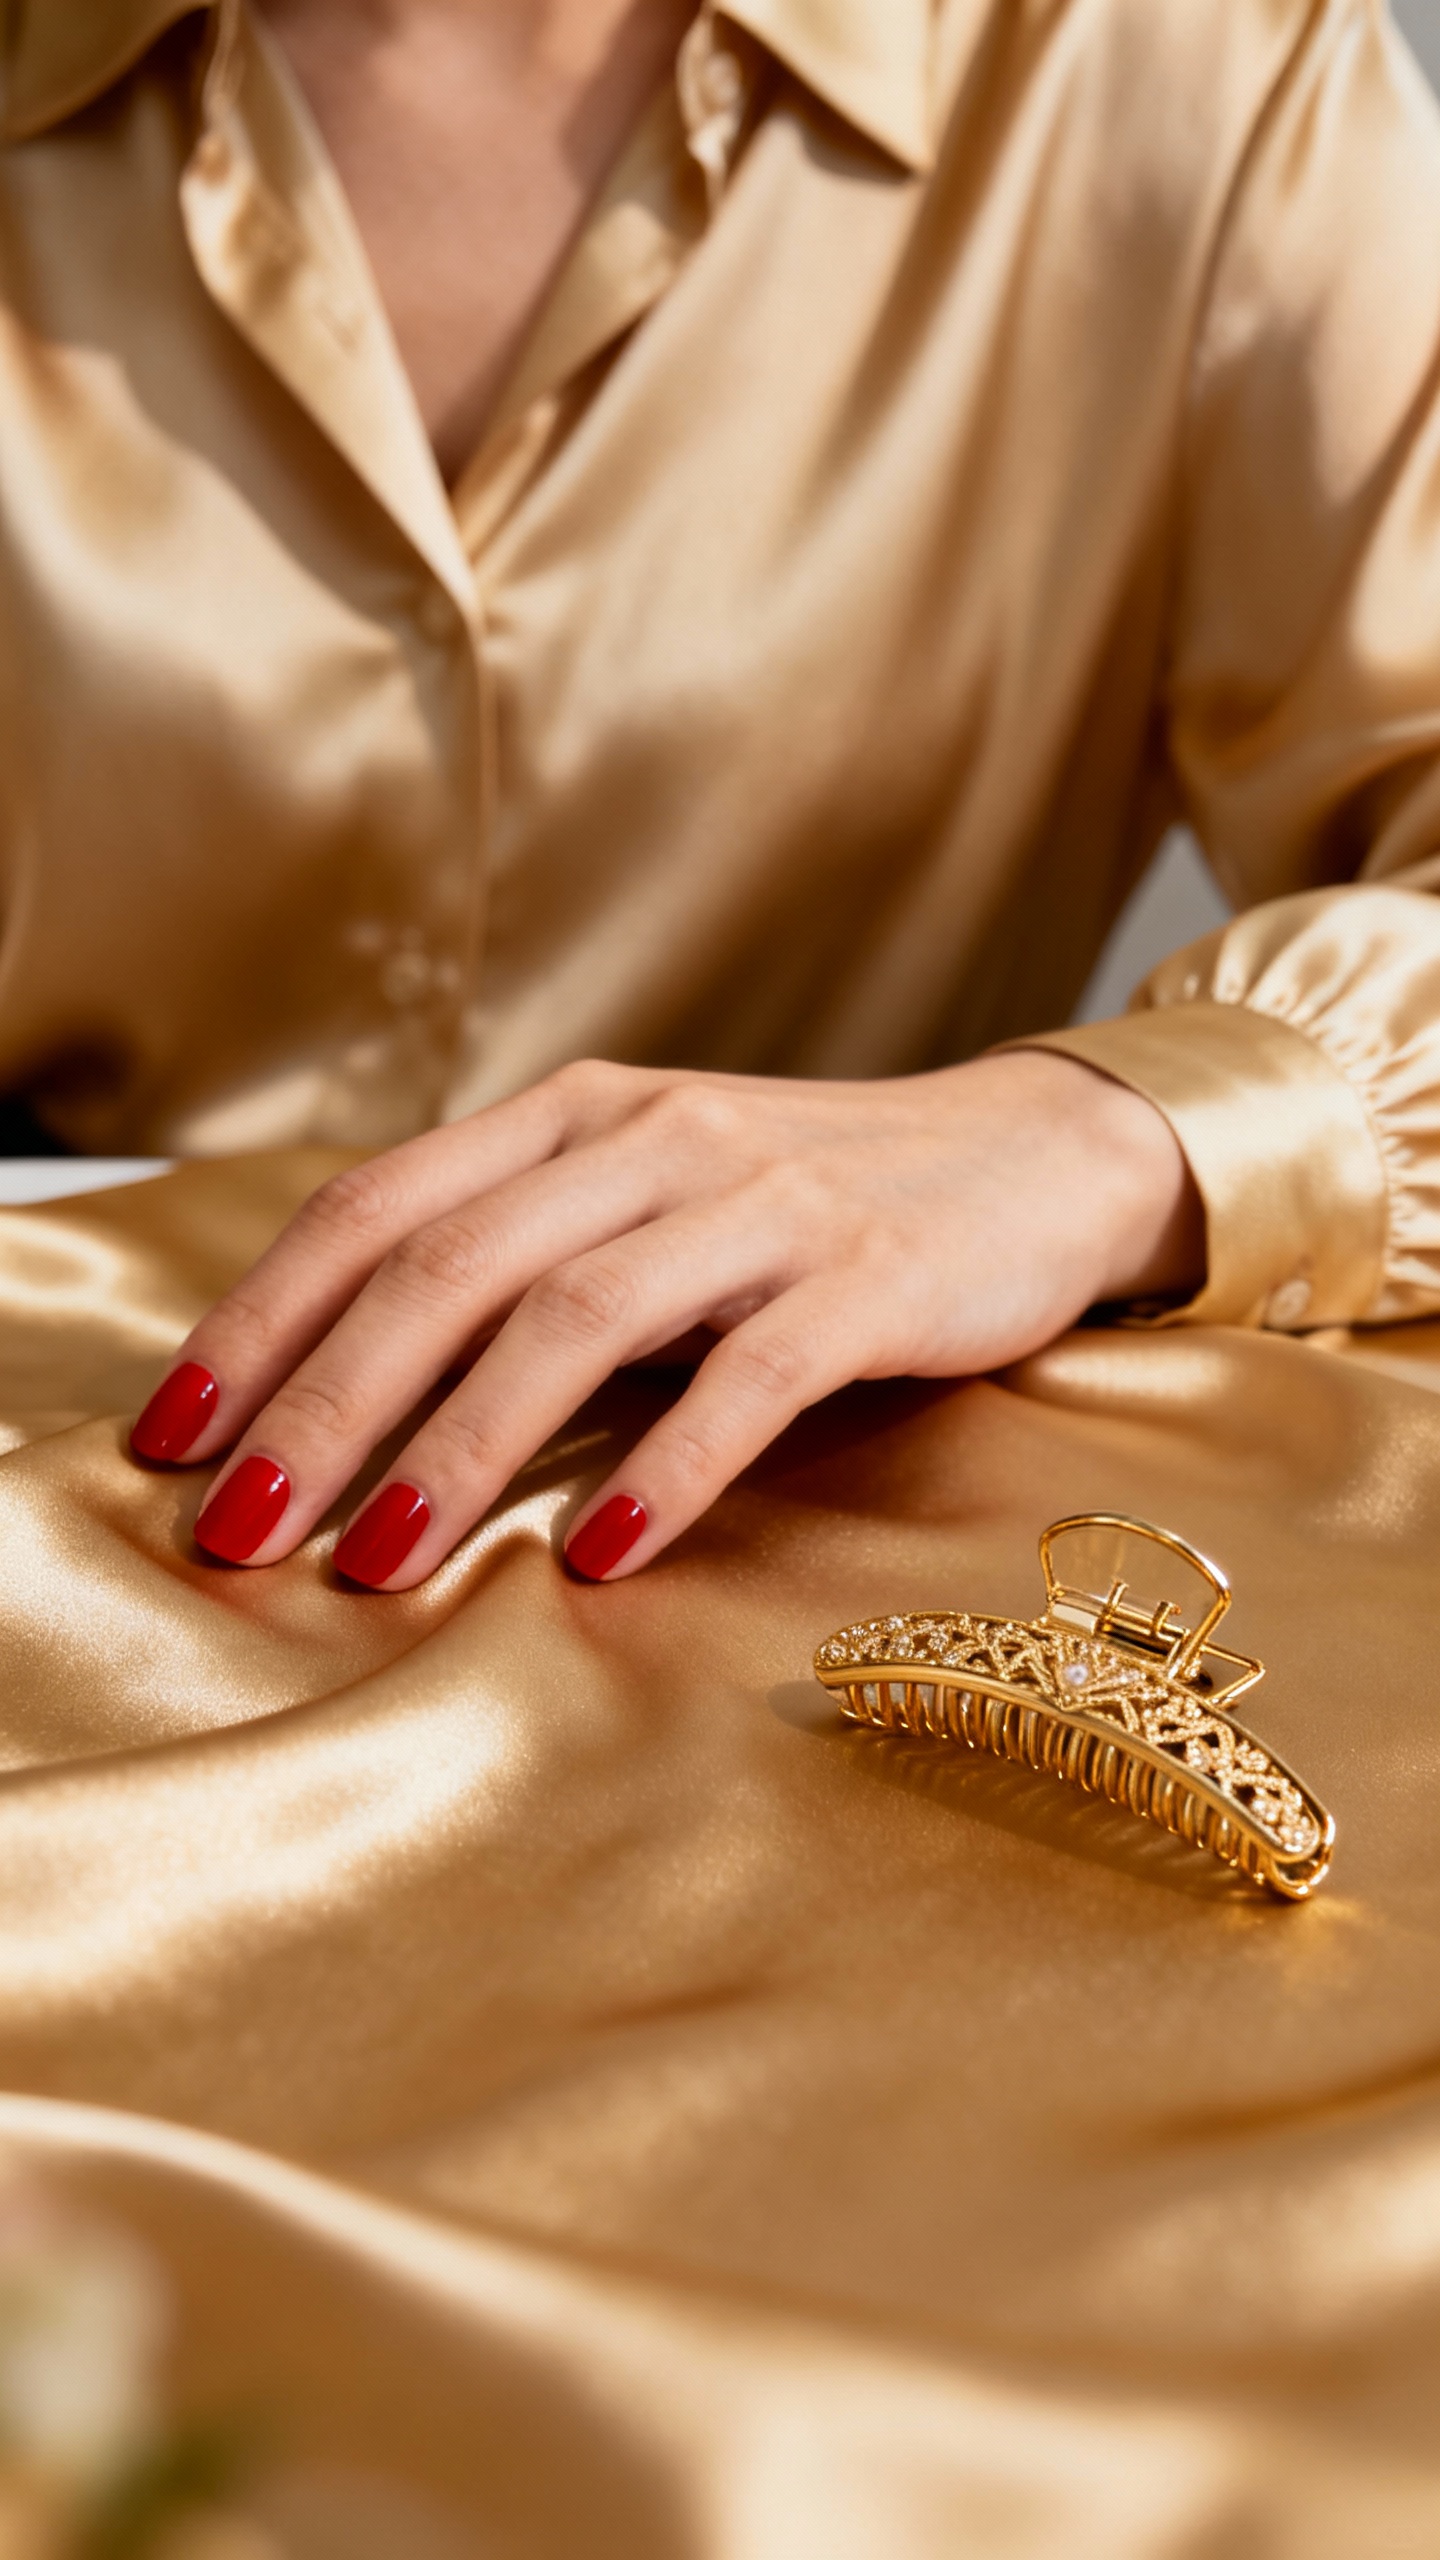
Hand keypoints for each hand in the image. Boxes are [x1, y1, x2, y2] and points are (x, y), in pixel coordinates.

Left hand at [130, 1052, 1202, 1585]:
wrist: (1034, 1158)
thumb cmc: (812, 1204)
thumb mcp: (649, 1197)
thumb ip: (526, 1256)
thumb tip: (353, 1385)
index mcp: (574, 1117)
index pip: (377, 1208)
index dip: (260, 1318)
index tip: (169, 1433)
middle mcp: (649, 1138)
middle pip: (449, 1266)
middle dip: (326, 1401)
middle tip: (240, 1527)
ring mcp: (763, 1203)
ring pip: (575, 1317)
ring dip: (461, 1446)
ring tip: (377, 1560)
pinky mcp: (869, 1278)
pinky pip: (749, 1378)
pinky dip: (666, 1467)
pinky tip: (601, 1553)